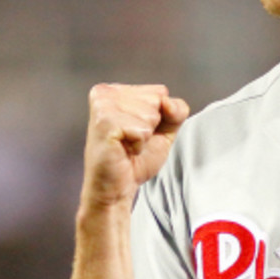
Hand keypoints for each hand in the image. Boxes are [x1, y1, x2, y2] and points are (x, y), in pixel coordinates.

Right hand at [81, 84, 189, 209]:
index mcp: (116, 90)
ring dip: (144, 136)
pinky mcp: (104, 123)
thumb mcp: (165, 129)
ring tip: (127, 145)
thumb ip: (176, 110)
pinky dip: (139, 144)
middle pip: (157, 100)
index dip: (159, 117)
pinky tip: (124, 149)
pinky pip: (142, 129)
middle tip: (132, 140)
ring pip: (151, 114)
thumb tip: (167, 102)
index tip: (139, 131)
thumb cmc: (135, 159)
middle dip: (152, 126)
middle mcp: (106, 93)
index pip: (160, 92)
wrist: (117, 187)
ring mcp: (103, 107)